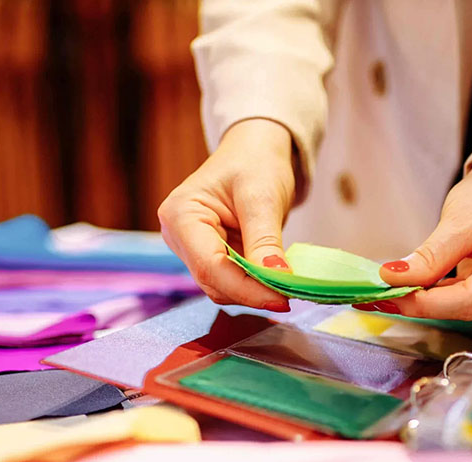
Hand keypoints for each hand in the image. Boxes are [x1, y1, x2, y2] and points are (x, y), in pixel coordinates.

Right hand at [158, 118, 295, 311]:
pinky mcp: (211, 257)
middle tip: (291, 295)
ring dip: (255, 291)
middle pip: (214, 282)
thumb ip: (265, 241)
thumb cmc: (255, 162)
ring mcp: (193, 250)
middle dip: (252, 292)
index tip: (282, 300)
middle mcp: (179, 237)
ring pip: (223, 287)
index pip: (210, 266)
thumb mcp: (262, 197)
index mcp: (180, 216)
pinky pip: (232, 281)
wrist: (255, 151)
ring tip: (287, 285)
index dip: (246, 289)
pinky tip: (277, 280)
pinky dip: (255, 285)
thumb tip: (278, 280)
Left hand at [373, 154, 471, 319]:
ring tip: (387, 289)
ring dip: (424, 300)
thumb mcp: (462, 218)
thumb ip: (431, 255)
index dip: (426, 303)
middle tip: (378, 294)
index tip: (390, 294)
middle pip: (465, 308)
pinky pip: (463, 301)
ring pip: (461, 307)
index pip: (470, 301)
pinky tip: (409, 288)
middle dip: (420, 302)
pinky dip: (435, 295)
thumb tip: (394, 277)